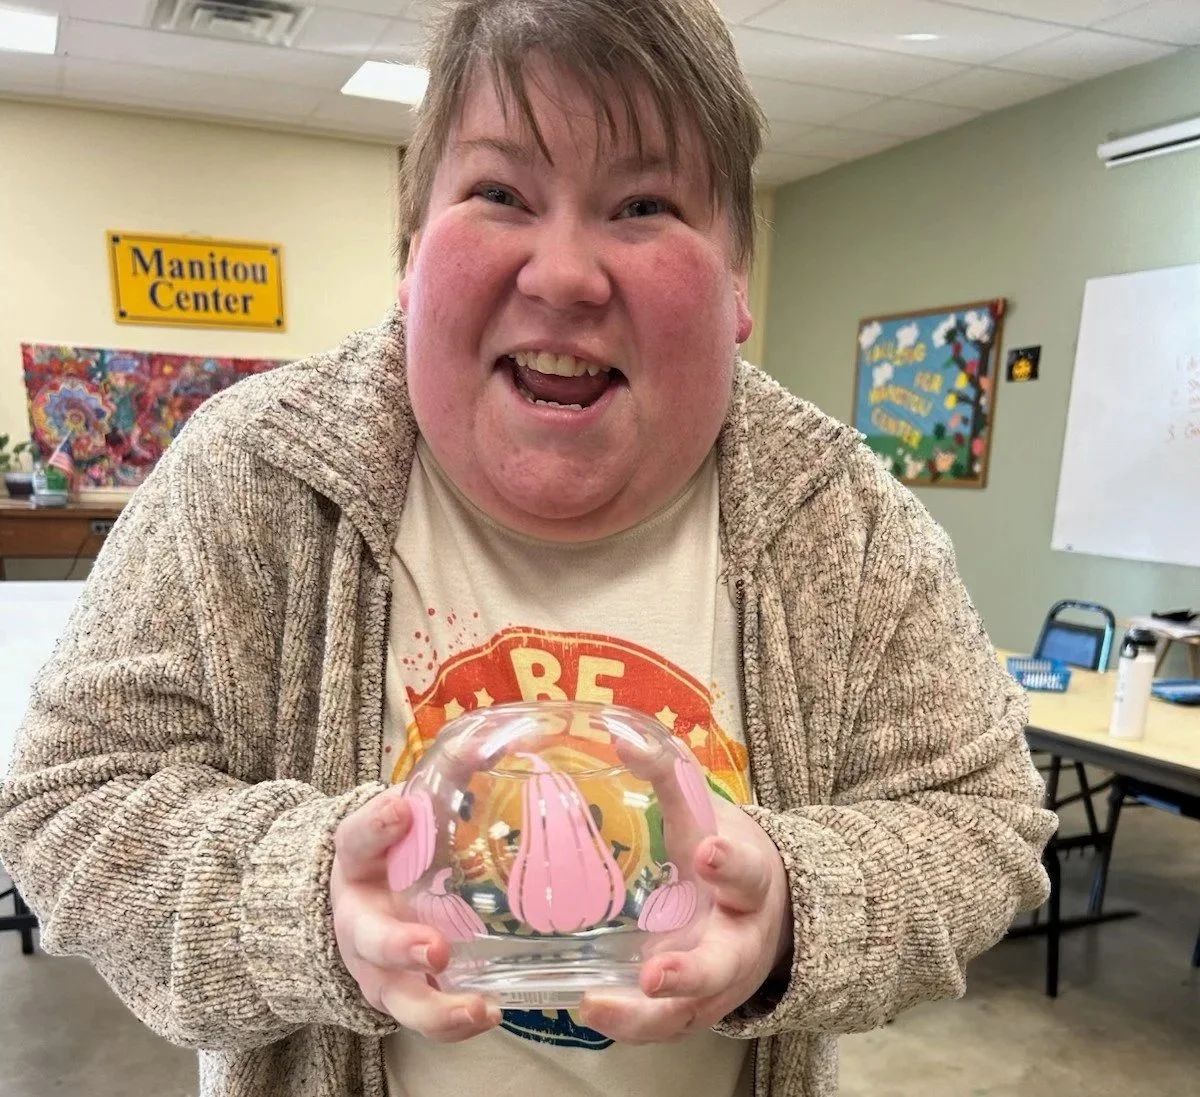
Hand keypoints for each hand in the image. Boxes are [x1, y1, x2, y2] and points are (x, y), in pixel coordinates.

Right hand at [331, 785, 501, 1041]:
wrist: (353, 903)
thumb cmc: (392, 851)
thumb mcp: (402, 817)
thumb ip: (435, 785)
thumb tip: (482, 743)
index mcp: (355, 863)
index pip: (356, 839)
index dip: (376, 825)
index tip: (402, 808)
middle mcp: (358, 920)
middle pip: (369, 938)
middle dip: (399, 945)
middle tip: (434, 949)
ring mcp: (377, 967)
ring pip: (396, 996)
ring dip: (435, 1007)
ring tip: (478, 1010)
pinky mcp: (401, 995)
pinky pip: (425, 1014)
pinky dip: (455, 1021)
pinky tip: (492, 1011)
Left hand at [578, 798, 791, 1043]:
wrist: (769, 912)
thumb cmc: (725, 853)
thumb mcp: (707, 813)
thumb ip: (668, 776)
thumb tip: (620, 738)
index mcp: (750, 883)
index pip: (746, 873)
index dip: (729, 864)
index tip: (708, 851)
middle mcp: (739, 941)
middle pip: (720, 966)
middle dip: (689, 974)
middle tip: (655, 974)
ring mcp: (717, 984)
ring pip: (686, 1013)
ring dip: (644, 1015)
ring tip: (596, 1006)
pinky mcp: (693, 1008)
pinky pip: (662, 1025)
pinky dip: (629, 1023)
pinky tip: (589, 1009)